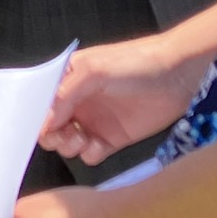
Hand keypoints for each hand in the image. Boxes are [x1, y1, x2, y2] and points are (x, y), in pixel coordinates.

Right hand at [42, 32, 204, 167]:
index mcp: (69, 79)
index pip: (42, 102)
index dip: (38, 116)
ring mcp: (95, 120)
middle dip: (52, 135)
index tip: (44, 126)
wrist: (178, 75)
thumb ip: (66, 95)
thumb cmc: (137, 62)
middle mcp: (79, 101)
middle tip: (65, 135)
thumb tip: (45, 121)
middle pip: (51, 127)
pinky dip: (88, 154)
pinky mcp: (113, 138)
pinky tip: (98, 146)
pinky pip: (90, 154)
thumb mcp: (95, 71)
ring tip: (82, 139)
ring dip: (69, 146)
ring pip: (68, 143)